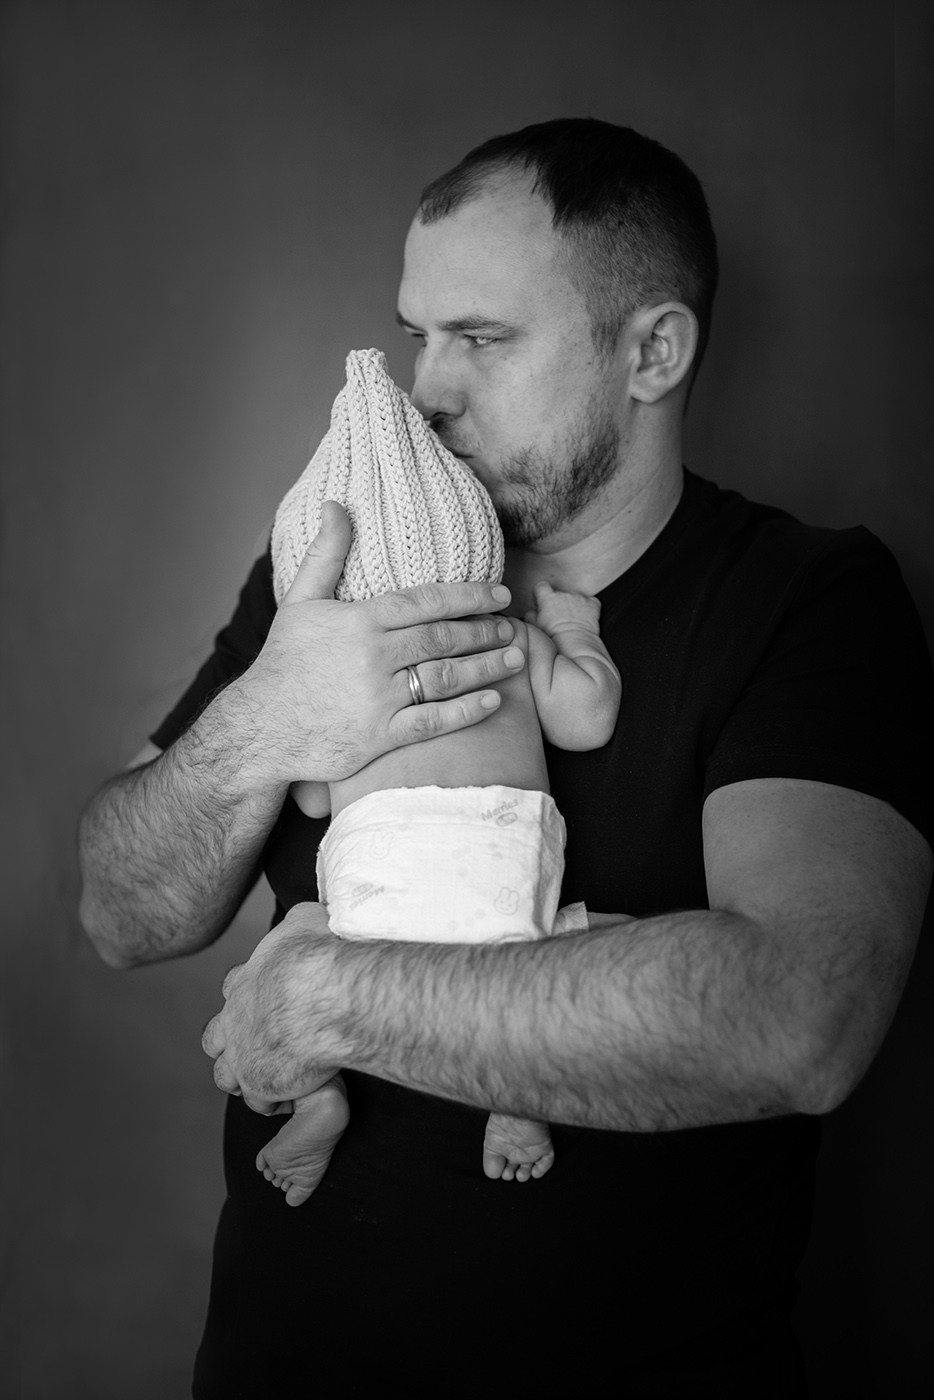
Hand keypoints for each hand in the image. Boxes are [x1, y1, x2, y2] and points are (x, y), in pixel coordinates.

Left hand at [201, 904, 342, 1112]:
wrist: (324, 993)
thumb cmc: (319, 953)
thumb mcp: (307, 920)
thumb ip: (300, 922)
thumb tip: (309, 915)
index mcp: (245, 981)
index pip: (233, 988)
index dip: (247, 995)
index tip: (269, 998)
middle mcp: (235, 1019)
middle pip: (214, 1039)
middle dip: (231, 1044)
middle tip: (263, 1045)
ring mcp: (243, 1054)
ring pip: (226, 1076)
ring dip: (246, 1078)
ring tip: (274, 1077)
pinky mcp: (260, 1083)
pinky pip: (259, 1102)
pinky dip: (274, 1100)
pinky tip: (296, 1093)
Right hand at [227, 501, 522, 784]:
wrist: (260, 727)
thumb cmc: (283, 662)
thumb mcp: (300, 601)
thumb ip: (326, 554)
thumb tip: (337, 505)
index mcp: (360, 621)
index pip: (427, 601)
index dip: (470, 596)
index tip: (500, 594)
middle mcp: (374, 657)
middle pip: (444, 638)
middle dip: (485, 631)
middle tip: (511, 627)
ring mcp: (379, 699)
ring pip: (446, 677)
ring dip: (487, 666)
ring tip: (515, 658)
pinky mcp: (380, 737)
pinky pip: (434, 722)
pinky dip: (468, 712)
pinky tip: (494, 700)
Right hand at [526, 580, 601, 636]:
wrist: (575, 645)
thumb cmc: (554, 638)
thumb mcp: (535, 627)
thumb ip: (531, 615)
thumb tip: (532, 612)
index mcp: (548, 598)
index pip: (541, 586)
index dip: (542, 594)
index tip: (543, 603)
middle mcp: (564, 594)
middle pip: (559, 593)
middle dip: (558, 602)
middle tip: (558, 617)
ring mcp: (580, 598)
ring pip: (575, 597)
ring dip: (573, 605)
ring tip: (572, 620)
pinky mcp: (593, 604)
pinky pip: (591, 602)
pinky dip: (588, 608)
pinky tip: (585, 618)